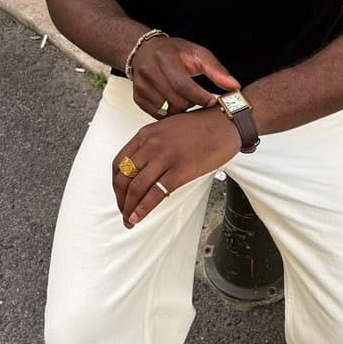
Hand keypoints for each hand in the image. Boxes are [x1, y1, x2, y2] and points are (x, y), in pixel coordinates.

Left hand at [112, 107, 240, 228]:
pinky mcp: (182, 169)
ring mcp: (166, 157)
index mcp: (146, 134)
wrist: (226, 123)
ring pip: (136, 187)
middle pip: (124, 178)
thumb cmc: (201, 127)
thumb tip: (144, 168)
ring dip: (129, 208)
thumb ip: (153, 144)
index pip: (119, 163)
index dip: (116, 184)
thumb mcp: (168, 129)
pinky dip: (143, 208)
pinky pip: (156, 193)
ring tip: (130, 220)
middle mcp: (151, 144)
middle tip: (124, 213)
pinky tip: (138, 218)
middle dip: (121, 200)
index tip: (121, 196)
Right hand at [130, 36, 239, 117]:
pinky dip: (169, 113)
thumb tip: (234, 86)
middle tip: (200, 100)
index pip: (182, 85)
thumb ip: (216, 70)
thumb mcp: (198, 54)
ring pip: (166, 110)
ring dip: (181, 110)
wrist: (146, 51)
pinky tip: (175, 104)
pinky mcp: (137, 97)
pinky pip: (157, 115)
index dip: (200, 97)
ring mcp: (140, 85)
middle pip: (175, 100)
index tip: (211, 101)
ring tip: (187, 100)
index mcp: (164, 57)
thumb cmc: (175, 52)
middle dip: (192, 104)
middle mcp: (148, 70)